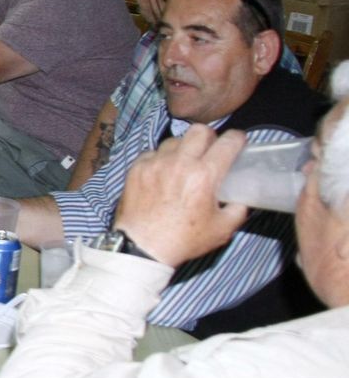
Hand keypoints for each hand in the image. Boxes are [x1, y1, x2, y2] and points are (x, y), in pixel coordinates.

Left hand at [115, 126, 248, 266]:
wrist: (143, 246)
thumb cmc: (184, 240)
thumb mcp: (223, 229)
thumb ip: (238, 209)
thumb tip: (241, 198)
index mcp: (204, 175)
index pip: (227, 142)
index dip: (237, 139)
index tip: (238, 142)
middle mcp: (179, 163)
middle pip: (199, 130)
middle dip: (210, 137)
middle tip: (211, 149)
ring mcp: (155, 163)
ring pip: (174, 140)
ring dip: (184, 148)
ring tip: (184, 163)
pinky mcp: (137, 168)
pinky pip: (153, 153)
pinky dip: (161, 159)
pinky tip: (164, 172)